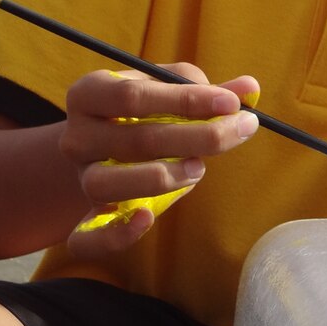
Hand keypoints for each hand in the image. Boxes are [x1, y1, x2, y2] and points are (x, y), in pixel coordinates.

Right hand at [58, 64, 259, 255]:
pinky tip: (147, 219)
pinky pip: (88, 237)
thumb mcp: (170, 88)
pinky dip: (116, 234)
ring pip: (107, 184)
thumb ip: (207, 90)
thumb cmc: (147, 108)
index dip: (186, 99)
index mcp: (90, 93)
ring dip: (161, 177)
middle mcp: (77, 136)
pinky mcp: (86, 217)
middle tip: (239, 131)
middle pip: (134, 139)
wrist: (104, 145)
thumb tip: (249, 89)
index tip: (231, 103)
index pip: (133, 96)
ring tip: (199, 168)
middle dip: (196, 136)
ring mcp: (80, 178)